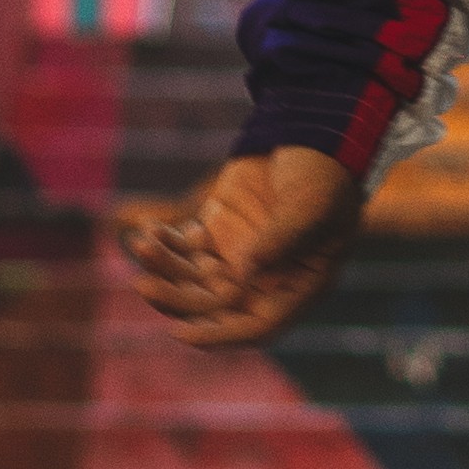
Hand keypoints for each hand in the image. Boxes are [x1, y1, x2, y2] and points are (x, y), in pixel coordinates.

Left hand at [116, 146, 366, 343]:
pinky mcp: (218, 231)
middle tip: (144, 284)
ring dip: (164, 267)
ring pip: (192, 278)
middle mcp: (265, 280)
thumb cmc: (325, 175)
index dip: (219, 334)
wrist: (313, 134)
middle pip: (213, 305)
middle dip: (176, 298)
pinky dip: (163, 242)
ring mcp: (238, 257)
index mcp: (297, 286)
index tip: (180, 332)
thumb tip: (248, 272)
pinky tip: (147, 229)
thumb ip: (282, 238)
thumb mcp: (310, 206)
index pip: (257, 326)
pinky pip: (183, 247)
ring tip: (143, 244)